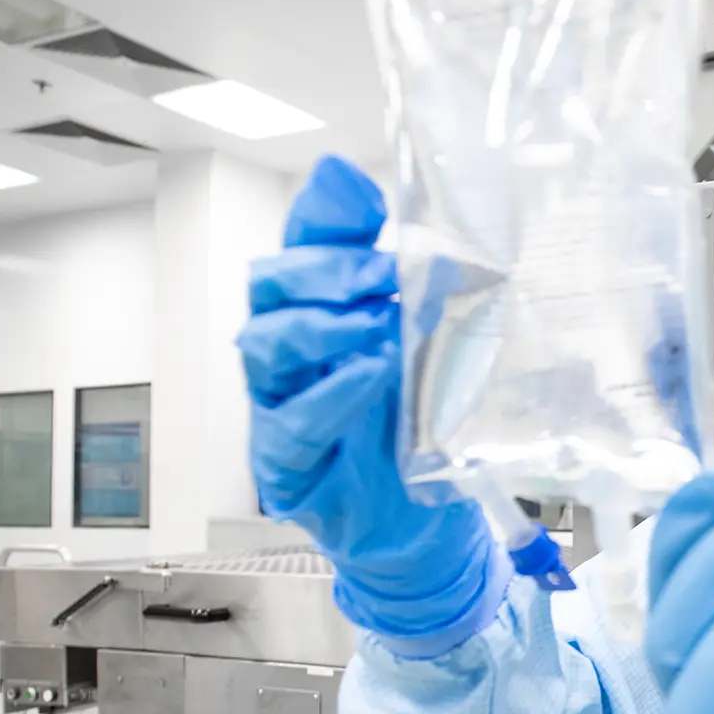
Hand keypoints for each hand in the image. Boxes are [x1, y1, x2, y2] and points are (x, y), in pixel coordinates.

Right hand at [238, 156, 508, 657]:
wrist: (427, 523)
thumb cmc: (421, 429)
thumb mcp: (439, 350)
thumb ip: (434, 296)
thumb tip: (448, 238)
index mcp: (326, 310)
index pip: (308, 246)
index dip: (323, 213)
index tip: (354, 190)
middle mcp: (293, 352)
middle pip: (271, 288)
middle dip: (320, 269)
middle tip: (378, 273)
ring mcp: (282, 405)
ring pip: (264, 345)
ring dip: (321, 325)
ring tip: (377, 324)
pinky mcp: (287, 463)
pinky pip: (289, 423)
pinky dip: (329, 394)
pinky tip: (367, 376)